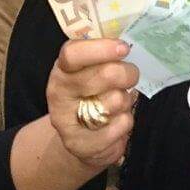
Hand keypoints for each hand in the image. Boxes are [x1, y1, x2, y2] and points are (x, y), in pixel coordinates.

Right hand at [46, 38, 139, 169]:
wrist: (80, 139)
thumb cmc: (91, 96)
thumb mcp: (89, 72)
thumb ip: (103, 57)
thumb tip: (126, 44)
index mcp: (62, 70)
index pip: (73, 54)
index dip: (102, 49)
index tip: (123, 48)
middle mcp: (59, 94)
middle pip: (105, 75)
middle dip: (128, 74)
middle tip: (130, 76)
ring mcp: (67, 122)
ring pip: (117, 100)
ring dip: (126, 101)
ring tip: (117, 104)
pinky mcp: (81, 145)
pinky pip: (121, 125)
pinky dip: (126, 122)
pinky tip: (115, 123)